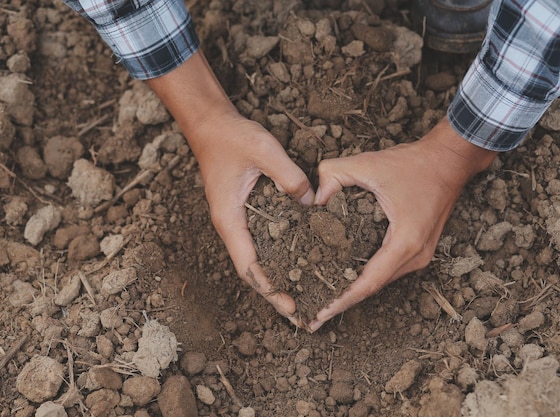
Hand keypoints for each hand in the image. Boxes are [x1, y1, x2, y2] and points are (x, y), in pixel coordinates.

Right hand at [147, 52, 314, 325]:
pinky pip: (262, 240)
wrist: (210, 124)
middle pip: (253, 269)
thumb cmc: (231, 137)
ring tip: (303, 293)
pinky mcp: (246, 210)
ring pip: (257, 257)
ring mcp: (238, 219)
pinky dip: (278, 254)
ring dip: (277, 276)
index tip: (289, 307)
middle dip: (275, 292)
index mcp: (230, 219)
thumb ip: (289, 177)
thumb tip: (310, 202)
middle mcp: (232, 225)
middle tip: (301, 312)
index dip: (269, 289)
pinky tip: (298, 257)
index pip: (248, 265)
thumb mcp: (264, 151)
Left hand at [308, 118, 496, 331]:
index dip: (341, 301)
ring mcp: (420, 256)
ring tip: (324, 302)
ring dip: (354, 293)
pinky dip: (366, 279)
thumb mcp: (368, 163)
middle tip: (312, 316)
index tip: (319, 316)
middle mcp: (415, 256)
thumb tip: (312, 198)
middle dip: (342, 303)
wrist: (451, 161)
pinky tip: (346, 280)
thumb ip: (333, 174)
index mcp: (404, 242)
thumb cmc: (414, 163)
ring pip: (381, 282)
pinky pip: (388, 271)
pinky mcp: (419, 250)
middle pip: (373, 289)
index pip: (367, 283)